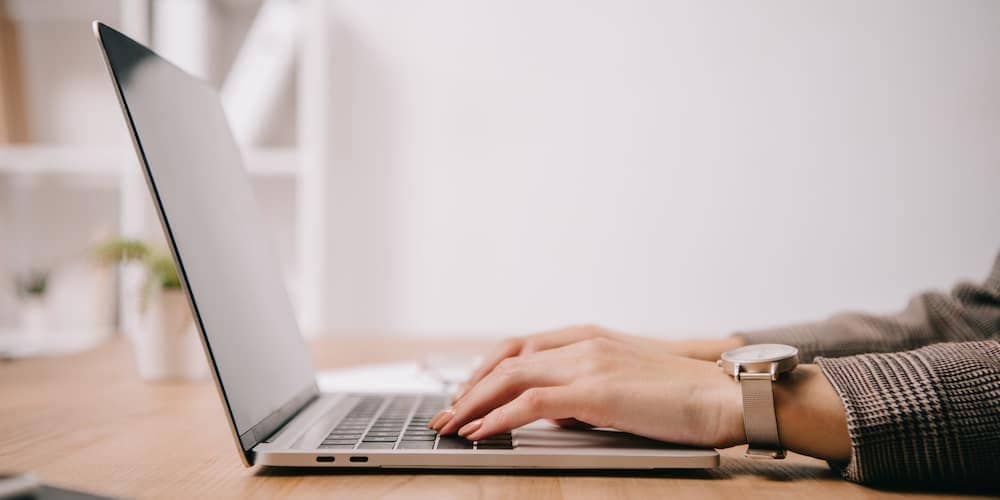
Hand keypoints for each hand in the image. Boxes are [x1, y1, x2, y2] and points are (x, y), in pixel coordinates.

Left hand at [431, 337, 746, 448]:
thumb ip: (585, 391)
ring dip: (474, 403)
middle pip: (506, 359)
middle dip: (469, 388)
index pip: (519, 348)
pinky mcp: (596, 391)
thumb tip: (554, 413)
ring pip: (510, 376)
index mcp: (589, 337)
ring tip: (451, 428)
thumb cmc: (683, 396)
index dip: (485, 371)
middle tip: (445, 415)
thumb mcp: (625, 385)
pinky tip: (481, 433)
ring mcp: (588, 363)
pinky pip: (531, 403)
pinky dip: (498, 417)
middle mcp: (583, 343)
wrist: (725, 396)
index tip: (465, 395)